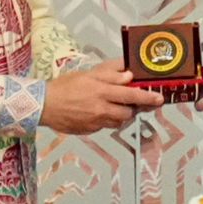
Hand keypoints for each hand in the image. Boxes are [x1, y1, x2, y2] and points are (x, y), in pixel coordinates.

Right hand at [40, 62, 163, 134]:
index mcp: (102, 91)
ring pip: (118, 122)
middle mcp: (101, 109)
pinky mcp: (90, 130)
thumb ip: (110, 73)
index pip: (131, 95)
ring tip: (112, 105)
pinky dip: (107, 120)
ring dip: (120, 114)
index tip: (158, 99)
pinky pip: (105, 126)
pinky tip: (98, 112)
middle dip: (133, 108)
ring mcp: (96, 122)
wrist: (44, 105)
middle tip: (134, 102)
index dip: (147, 98)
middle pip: (128, 112)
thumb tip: (128, 74)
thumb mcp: (88, 73)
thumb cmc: (65, 86)